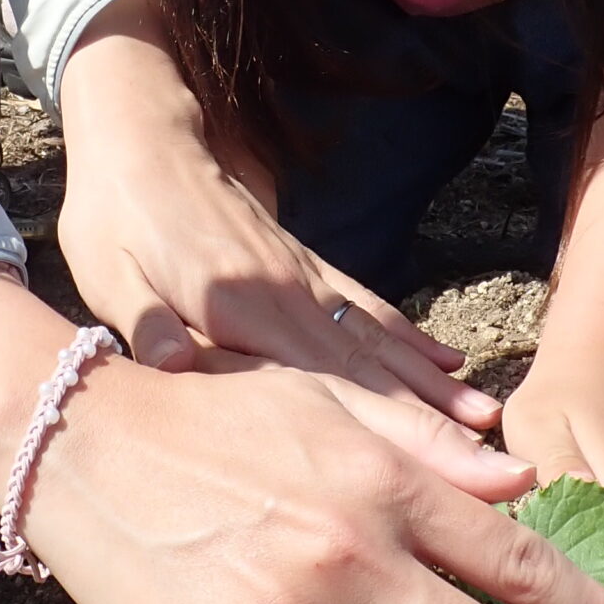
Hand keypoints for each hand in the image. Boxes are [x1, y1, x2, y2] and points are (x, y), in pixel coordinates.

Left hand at [58, 4, 499, 433]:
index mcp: (236, 308)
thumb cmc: (112, 216)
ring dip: (431, 384)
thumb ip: (146, 324)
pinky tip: (446, 362)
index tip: (440, 468)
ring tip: (486, 422)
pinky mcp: (304, 263)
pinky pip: (367, 304)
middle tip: (495, 466)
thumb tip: (174, 364)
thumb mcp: (108, 274)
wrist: (140, 136)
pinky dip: (408, 336)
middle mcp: (284, 292)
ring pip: (377, 339)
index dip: (383, 430)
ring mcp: (302, 275)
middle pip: (367, 370)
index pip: (322, 383)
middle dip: (430, 422)